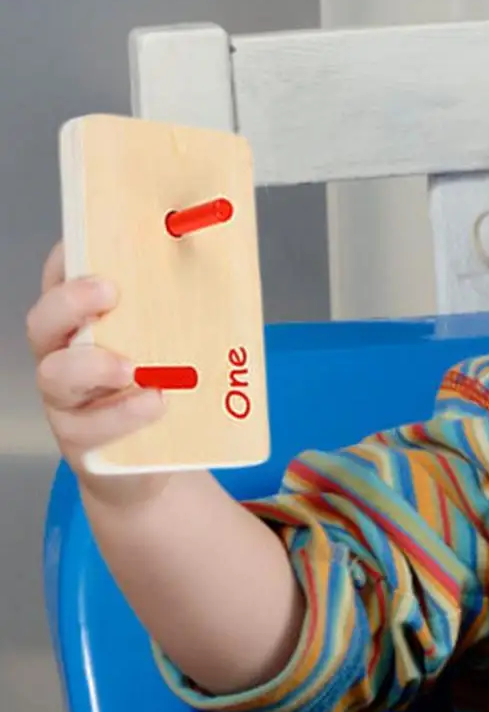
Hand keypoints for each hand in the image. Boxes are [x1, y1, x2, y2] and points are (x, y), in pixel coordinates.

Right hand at [27, 241, 167, 505]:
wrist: (147, 471)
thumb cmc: (157, 397)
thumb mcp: (167, 353)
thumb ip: (178, 318)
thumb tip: (222, 266)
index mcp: (81, 328)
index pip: (59, 283)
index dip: (67, 261)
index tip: (89, 240)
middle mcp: (62, 358)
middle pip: (44, 323)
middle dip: (70, 302)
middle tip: (108, 291)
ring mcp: (66, 402)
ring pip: (57, 375)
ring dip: (92, 365)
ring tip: (131, 367)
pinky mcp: (81, 442)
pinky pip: (92, 426)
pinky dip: (124, 414)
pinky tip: (155, 404)